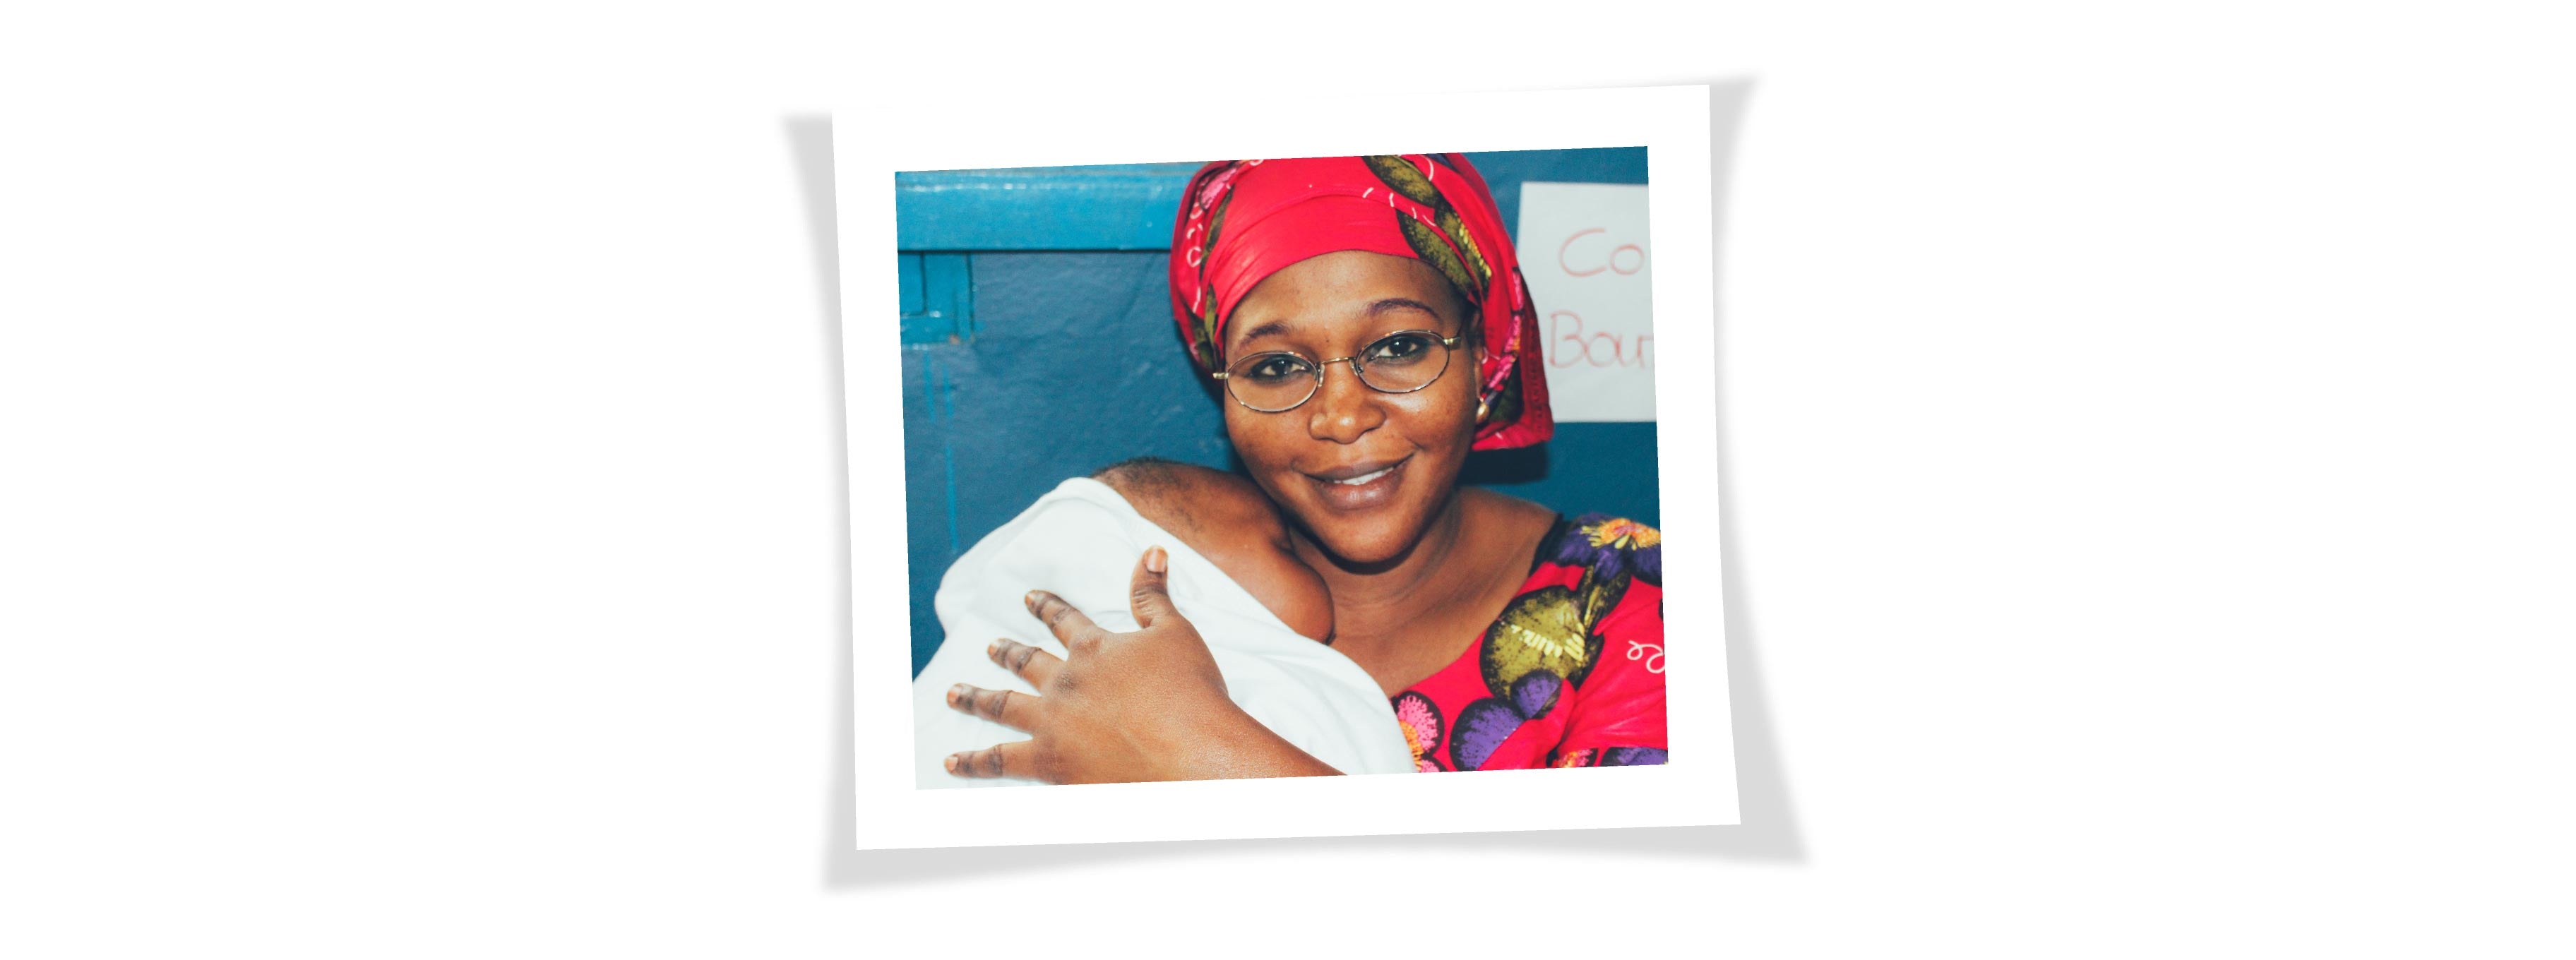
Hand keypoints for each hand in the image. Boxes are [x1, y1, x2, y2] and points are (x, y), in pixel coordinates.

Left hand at [943, 546, 1339, 782]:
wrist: (1193, 755)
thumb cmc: (1191, 694)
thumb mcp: (1176, 633)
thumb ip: (1153, 595)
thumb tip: (1151, 552)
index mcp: (1093, 648)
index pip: (1063, 619)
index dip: (1046, 606)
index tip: (1029, 597)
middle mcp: (1065, 683)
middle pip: (1026, 662)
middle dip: (1007, 652)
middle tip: (990, 646)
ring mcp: (1053, 725)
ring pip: (1001, 707)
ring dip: (974, 699)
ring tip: (954, 693)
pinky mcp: (1050, 765)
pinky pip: (1001, 762)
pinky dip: (974, 763)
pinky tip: (954, 763)